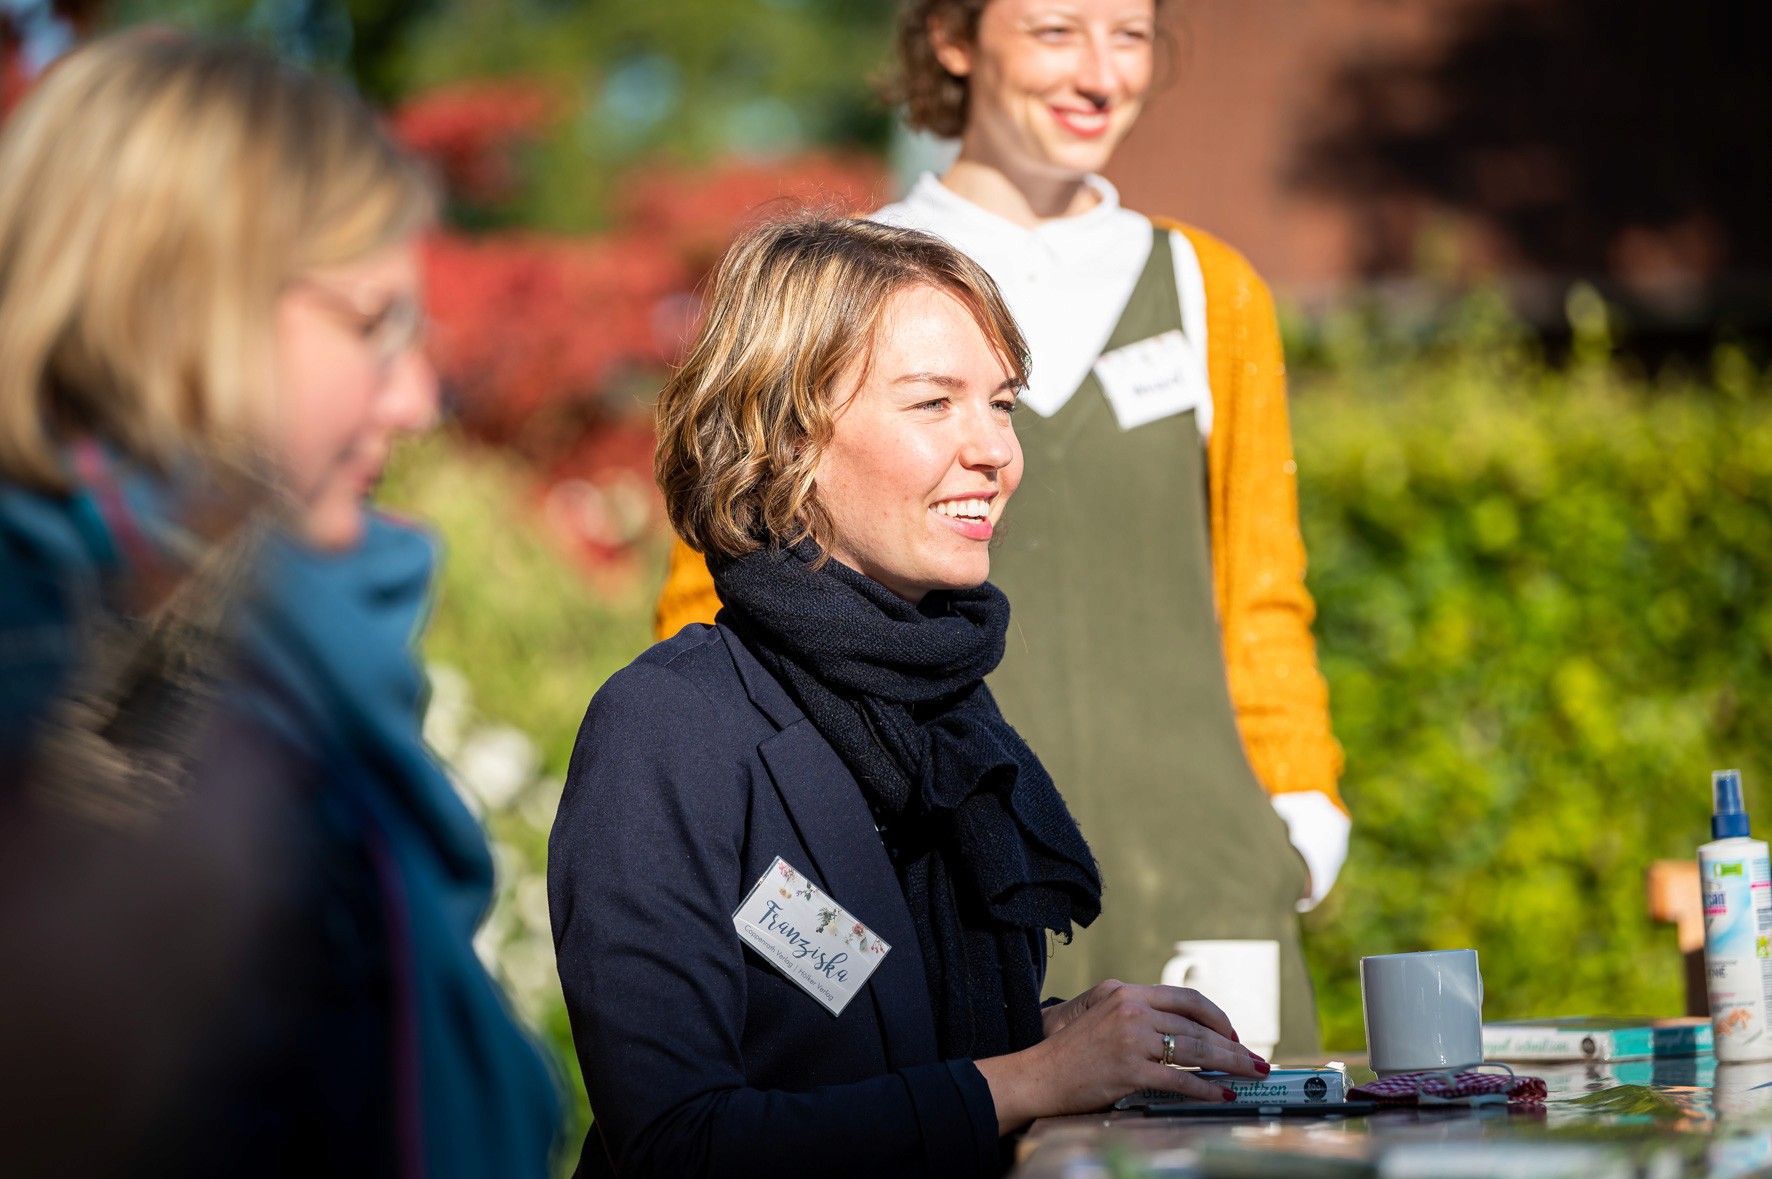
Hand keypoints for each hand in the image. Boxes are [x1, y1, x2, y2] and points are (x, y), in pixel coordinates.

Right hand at [977, 979, 1268, 1132]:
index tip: (1232, 1032)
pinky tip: (1223, 1094)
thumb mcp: (1099, 1014)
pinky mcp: (1129, 1069)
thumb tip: (1179, 1031)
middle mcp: (1130, 1008)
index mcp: (1125, 992)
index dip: (1216, 1015)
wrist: (1036, 1075)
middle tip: (1255, 1058)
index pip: (1185, 997)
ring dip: (1230, 1063)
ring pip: (1195, 1049)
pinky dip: (1207, 1088)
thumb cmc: (1067, 1051)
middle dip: (1233, 1044)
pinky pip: (1180, 1080)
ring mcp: (1130, 1038)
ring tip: (1250, 1073)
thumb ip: (1135, 1013)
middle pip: (1197, 1025)